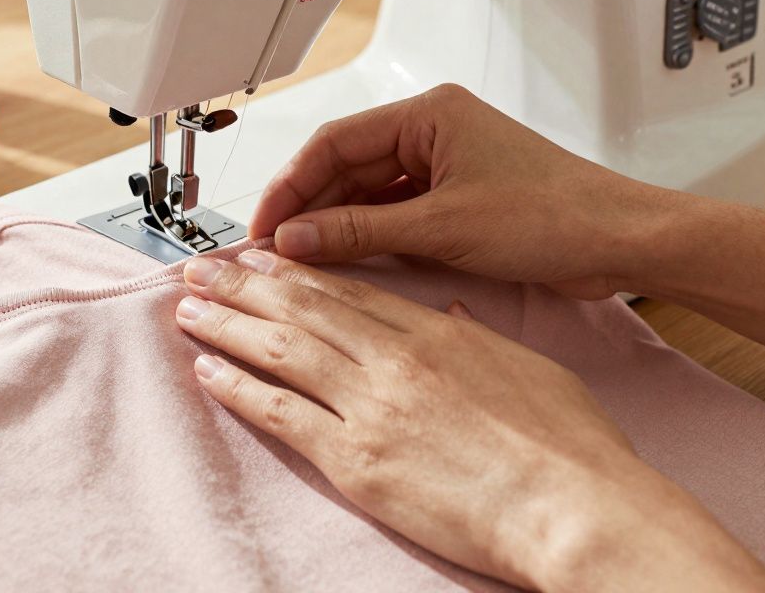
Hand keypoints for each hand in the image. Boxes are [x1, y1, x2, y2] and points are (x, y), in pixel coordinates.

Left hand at [175, 251, 764, 591]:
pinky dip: (239, 388)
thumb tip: (448, 317)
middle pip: (303, 309)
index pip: (349, 291)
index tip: (262, 257)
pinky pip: (281, 413)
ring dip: (227, 326)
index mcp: (436, 336)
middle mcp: (394, 361)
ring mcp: (370, 408)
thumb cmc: (571, 449)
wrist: (576, 507)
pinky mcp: (355, 460)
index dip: (296, 271)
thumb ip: (478, 339)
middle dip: (245, 285)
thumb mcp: (529, 369)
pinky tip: (208, 371)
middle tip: (202, 268)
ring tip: (188, 309)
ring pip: (281, 350)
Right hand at [248, 84, 664, 299]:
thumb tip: (296, 239)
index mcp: (429, 114)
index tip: (263, 224)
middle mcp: (433, 132)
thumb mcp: (441, 227)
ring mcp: (445, 166)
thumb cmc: (554, 216)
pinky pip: (393, 212)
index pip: (334, 143)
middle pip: (346, 166)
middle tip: (272, 248)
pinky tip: (343, 259)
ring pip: (367, 192)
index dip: (290, 184)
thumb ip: (360, 232)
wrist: (620, 242)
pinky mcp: (456, 199)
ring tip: (299, 259)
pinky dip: (366, 235)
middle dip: (307, 207)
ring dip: (334, 224)